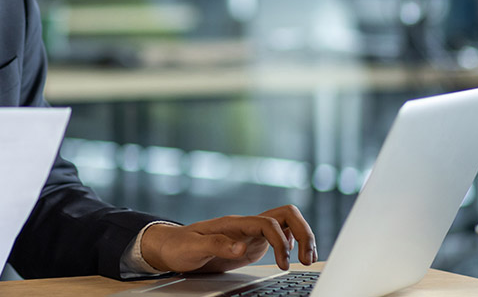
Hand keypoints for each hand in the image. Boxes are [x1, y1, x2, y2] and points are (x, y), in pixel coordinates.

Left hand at [139, 205, 316, 274]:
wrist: (170, 247)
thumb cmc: (178, 245)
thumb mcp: (193, 248)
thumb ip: (217, 245)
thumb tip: (241, 248)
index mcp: (234, 223)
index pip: (269, 223)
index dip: (281, 241)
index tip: (284, 263)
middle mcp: (246, 224)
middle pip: (286, 215)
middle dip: (303, 233)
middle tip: (306, 258)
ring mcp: (250, 233)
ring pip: (286, 223)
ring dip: (301, 237)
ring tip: (307, 259)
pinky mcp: (251, 243)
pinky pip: (280, 235)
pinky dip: (293, 243)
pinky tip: (294, 256)